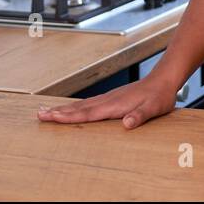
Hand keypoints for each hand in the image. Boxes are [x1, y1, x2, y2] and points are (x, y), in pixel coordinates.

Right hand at [36, 75, 177, 127]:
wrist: (164, 79)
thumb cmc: (159, 96)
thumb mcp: (153, 108)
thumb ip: (139, 116)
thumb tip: (127, 124)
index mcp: (114, 105)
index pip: (87, 113)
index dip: (68, 117)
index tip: (51, 117)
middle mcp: (108, 100)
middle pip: (78, 108)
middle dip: (58, 112)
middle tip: (39, 115)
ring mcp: (109, 98)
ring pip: (82, 105)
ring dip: (64, 109)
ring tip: (47, 111)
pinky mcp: (112, 98)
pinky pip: (89, 104)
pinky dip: (76, 107)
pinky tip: (72, 110)